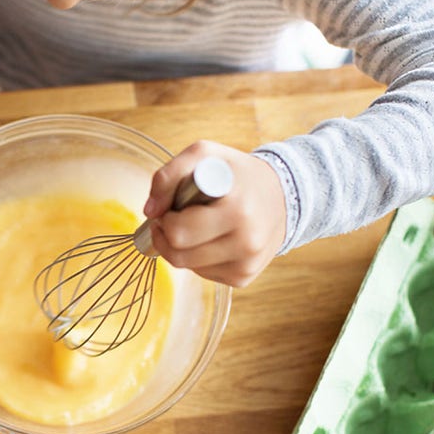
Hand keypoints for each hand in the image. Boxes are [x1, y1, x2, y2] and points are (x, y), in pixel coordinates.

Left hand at [144, 141, 286, 286]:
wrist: (283, 196)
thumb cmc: (237, 174)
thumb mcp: (205, 156)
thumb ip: (169, 175)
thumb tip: (150, 211)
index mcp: (237, 210)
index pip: (179, 231)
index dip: (166, 219)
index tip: (172, 207)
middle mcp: (246, 241)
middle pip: (179, 255)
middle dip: (167, 236)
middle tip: (175, 218)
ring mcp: (246, 263)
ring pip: (188, 267)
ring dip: (182, 248)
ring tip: (197, 225)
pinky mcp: (243, 277)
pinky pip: (203, 274)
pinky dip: (198, 257)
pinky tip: (212, 238)